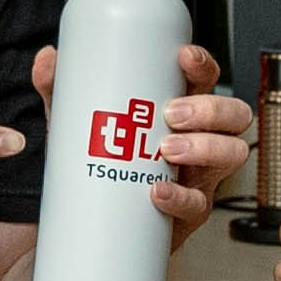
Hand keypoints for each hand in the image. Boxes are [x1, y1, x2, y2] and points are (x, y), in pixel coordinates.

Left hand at [35, 43, 256, 250]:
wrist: (94, 223)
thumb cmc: (100, 163)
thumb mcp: (78, 123)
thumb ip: (61, 90)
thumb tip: (48, 58)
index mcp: (180, 110)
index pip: (205, 81)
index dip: (202, 65)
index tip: (183, 57)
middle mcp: (199, 140)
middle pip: (233, 115)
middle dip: (209, 109)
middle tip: (171, 114)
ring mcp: (199, 176)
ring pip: (232, 154)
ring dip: (206, 147)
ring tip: (167, 150)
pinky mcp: (189, 213)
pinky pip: (199, 205)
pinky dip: (180, 198)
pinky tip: (158, 193)